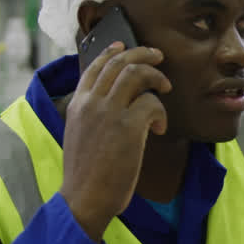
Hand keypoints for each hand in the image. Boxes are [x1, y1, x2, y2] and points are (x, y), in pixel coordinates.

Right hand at [59, 42, 170, 241]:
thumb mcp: (79, 136)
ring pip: (136, 74)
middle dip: (143, 55)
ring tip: (166, 89)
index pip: (95, 66)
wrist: (83, 198)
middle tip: (159, 57)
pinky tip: (159, 129)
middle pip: (119, 62)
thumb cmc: (86, 175)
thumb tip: (112, 106)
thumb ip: (91, 116)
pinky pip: (152, 103)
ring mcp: (108, 113)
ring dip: (156, 77)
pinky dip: (161, 112)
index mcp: (78, 104)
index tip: (126, 46)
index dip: (113, 52)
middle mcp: (91, 103)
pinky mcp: (127, 128)